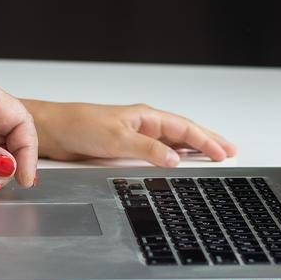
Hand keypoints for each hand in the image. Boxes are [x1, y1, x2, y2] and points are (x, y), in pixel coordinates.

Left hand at [33, 101, 237, 166]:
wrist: (50, 131)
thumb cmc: (78, 126)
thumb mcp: (117, 139)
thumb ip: (148, 149)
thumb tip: (176, 159)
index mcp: (145, 116)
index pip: (184, 128)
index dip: (206, 140)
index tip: (225, 151)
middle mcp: (142, 124)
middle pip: (183, 133)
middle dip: (207, 141)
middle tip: (230, 151)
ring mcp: (134, 136)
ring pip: (172, 142)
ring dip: (192, 149)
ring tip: (213, 156)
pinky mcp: (123, 148)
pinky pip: (157, 152)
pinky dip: (173, 156)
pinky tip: (179, 163)